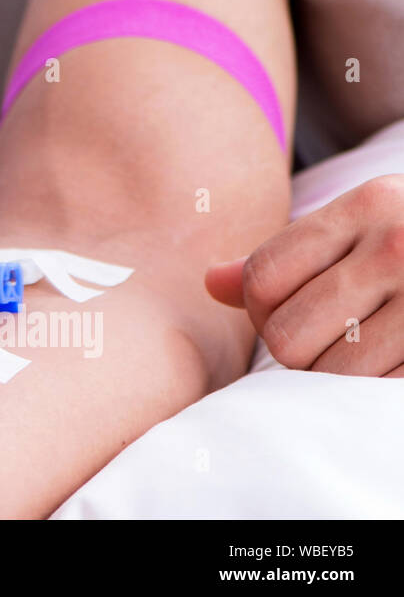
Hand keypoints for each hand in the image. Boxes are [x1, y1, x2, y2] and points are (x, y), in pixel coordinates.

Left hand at [205, 175, 403, 375]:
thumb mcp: (363, 227)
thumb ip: (292, 254)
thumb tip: (211, 283)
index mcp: (367, 206)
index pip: (261, 279)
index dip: (259, 311)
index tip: (291, 312)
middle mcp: (397, 246)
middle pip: (286, 335)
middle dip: (298, 349)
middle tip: (331, 339)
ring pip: (331, 372)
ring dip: (336, 376)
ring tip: (364, 352)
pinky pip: (377, 391)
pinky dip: (372, 390)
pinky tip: (390, 365)